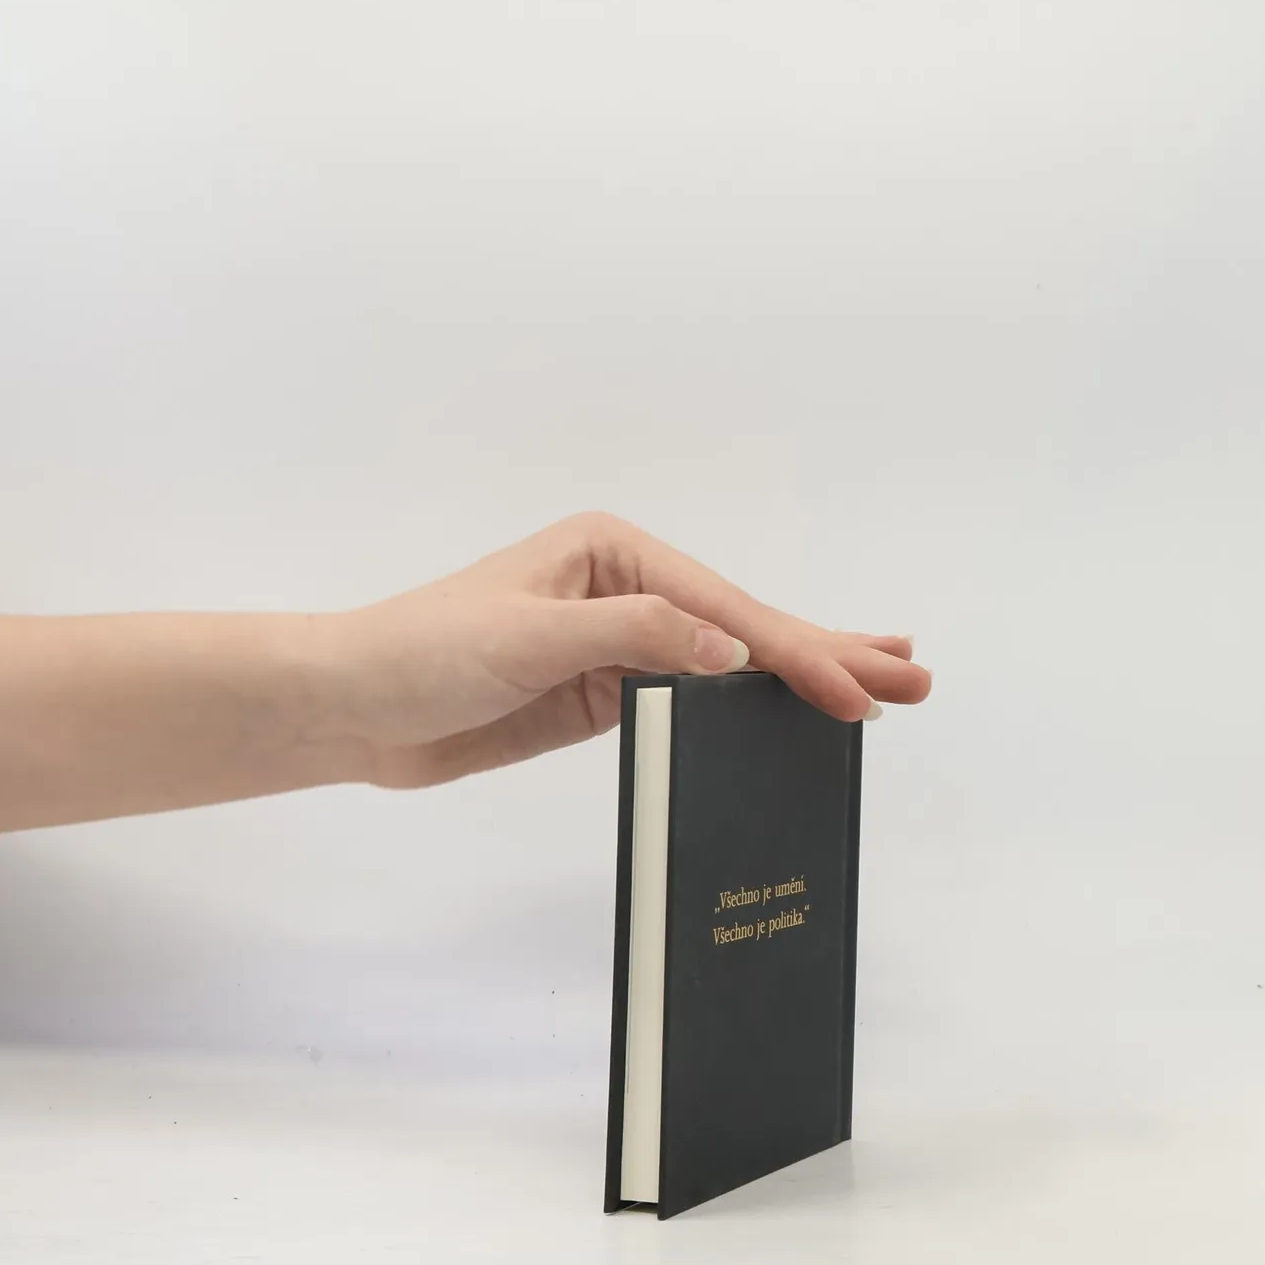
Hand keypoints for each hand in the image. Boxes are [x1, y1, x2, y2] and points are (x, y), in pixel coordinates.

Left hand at [330, 513, 931, 789]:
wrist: (350, 705)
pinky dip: (751, 708)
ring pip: (732, 665)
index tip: (855, 693)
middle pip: (746, 627)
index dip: (796, 655)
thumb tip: (728, 655)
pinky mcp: (607, 694)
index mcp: (615, 551)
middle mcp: (629, 587)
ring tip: (882, 684)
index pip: (725, 613)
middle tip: (914, 676)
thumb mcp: (527, 635)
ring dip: (804, 676)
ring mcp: (622, 642)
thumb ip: (632, 638)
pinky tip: (793, 713)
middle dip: (829, 652)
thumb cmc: (421, 649)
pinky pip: (697, 702)